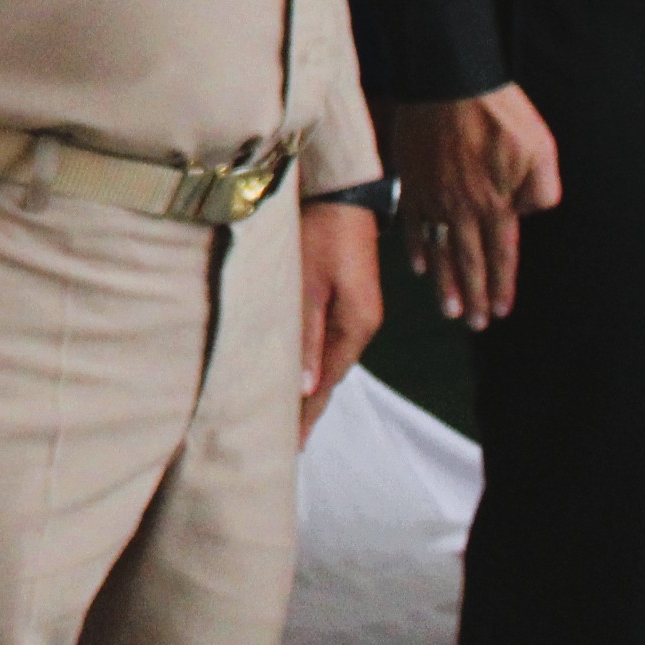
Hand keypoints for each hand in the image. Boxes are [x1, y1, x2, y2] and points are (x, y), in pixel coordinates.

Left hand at [299, 199, 381, 439]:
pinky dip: (312, 363)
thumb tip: (306, 387)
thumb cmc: (319, 235)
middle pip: (330, 379)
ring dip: (309, 388)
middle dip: (308, 409)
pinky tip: (299, 372)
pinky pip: (327, 343)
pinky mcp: (346, 299)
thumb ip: (306, 335)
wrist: (340, 195)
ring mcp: (356, 314)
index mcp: (355, 328)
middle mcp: (360, 327)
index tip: (290, 448)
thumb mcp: (307, 283)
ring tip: (286, 416)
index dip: (307, 416)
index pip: (327, 385)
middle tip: (283, 442)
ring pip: (329, 362)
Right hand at [393, 86, 561, 328]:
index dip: (502, 285)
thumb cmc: (501, 113)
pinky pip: (414, 224)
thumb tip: (531, 215)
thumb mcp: (541, 149)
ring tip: (450, 310)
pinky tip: (419, 266)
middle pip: (469, 261)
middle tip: (475, 324)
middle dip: (474, 295)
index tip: (501, 311)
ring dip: (445, 283)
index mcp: (497, 202)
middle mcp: (463, 208)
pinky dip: (417, 247)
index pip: (501, 254)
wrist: (449, 82)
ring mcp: (434, 197)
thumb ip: (542, 190)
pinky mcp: (413, 181)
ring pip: (441, 250)